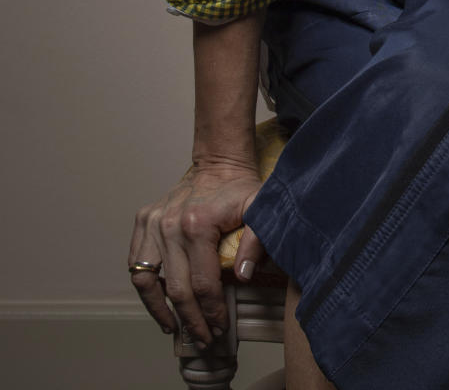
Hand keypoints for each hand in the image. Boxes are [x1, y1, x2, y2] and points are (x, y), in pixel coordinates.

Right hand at [128, 161, 265, 346]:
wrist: (218, 163)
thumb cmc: (240, 188)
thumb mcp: (259, 208)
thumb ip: (257, 240)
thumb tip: (244, 276)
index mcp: (198, 224)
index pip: (203, 283)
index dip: (213, 311)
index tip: (221, 326)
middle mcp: (169, 225)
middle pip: (177, 289)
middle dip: (192, 320)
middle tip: (204, 337)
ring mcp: (153, 223)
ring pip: (147, 281)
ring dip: (160, 310)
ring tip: (175, 327)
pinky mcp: (143, 220)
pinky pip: (136, 263)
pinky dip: (145, 287)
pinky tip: (158, 302)